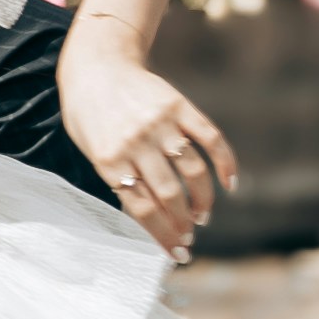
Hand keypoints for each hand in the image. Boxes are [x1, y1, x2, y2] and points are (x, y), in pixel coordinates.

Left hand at [63, 44, 234, 255]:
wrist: (97, 66)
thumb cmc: (88, 114)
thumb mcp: (90, 148)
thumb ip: (115, 176)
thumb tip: (145, 214)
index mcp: (108, 159)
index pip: (141, 208)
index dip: (163, 234)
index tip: (177, 252)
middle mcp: (136, 143)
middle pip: (168, 195)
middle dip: (182, 223)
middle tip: (190, 237)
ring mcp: (161, 124)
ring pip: (193, 172)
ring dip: (202, 199)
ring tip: (202, 216)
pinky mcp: (180, 107)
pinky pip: (211, 139)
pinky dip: (225, 163)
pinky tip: (230, 183)